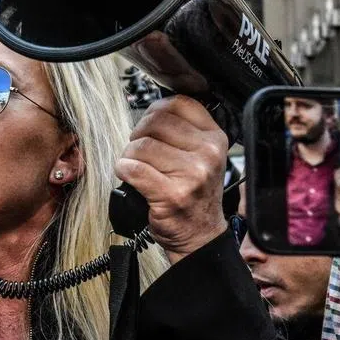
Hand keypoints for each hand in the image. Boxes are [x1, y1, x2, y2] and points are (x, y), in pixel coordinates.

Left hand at [115, 95, 228, 263]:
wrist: (200, 235)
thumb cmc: (195, 194)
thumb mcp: (203, 156)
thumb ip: (184, 130)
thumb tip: (152, 109)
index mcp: (215, 138)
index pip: (178, 104)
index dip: (156, 111)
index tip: (151, 126)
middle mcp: (208, 154)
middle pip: (155, 122)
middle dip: (138, 134)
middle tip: (140, 151)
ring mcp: (191, 175)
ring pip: (141, 145)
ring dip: (129, 155)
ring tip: (137, 167)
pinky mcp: (171, 194)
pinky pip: (133, 168)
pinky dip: (123, 170)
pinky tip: (130, 176)